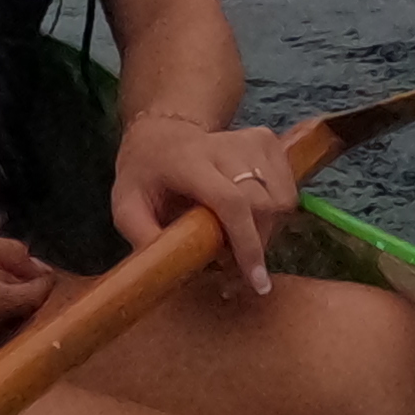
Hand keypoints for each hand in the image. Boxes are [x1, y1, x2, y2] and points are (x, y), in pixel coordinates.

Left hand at [107, 111, 291, 295]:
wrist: (162, 133)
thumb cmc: (145, 175)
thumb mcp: (126, 205)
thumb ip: (143, 236)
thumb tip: (170, 268)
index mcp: (188, 161)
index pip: (230, 201)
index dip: (246, 243)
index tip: (256, 281)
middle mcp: (222, 146)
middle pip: (262, 204)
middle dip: (255, 244)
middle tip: (233, 264)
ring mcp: (249, 140)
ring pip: (281, 198)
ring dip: (266, 231)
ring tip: (237, 237)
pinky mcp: (267, 141)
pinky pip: (288, 189)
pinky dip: (276, 213)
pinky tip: (250, 216)